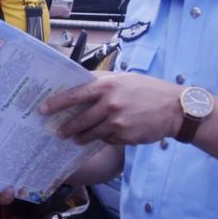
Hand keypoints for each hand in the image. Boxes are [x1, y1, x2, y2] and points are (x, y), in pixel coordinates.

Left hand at [39, 72, 181, 145]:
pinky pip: (107, 140)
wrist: (175, 109)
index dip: (56, 104)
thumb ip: (102, 82)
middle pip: (79, 120)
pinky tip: (106, 135)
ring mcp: (117, 123)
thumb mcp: (124, 78)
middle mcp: (110, 104)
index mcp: (107, 86)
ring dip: (81, 137)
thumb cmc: (148, 90)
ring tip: (75, 138)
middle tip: (58, 132)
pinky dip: (104, 138)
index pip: (74, 95)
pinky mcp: (125, 137)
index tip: (42, 110)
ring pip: (91, 134)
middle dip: (66, 128)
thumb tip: (79, 83)